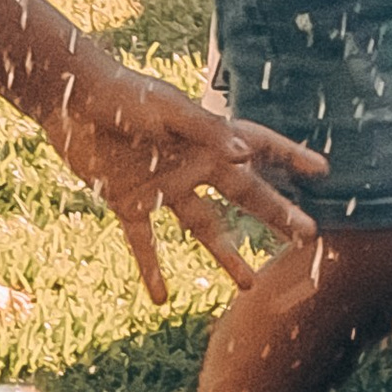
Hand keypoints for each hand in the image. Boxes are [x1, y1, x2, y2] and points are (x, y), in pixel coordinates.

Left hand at [49, 50, 324, 297]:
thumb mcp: (167, 109)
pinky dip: (152, 269)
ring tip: (248, 285)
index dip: (290, 157)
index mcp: (207, 139)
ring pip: (204, 229)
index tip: (322, 171)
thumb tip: (245, 157)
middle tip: (308, 236)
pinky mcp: (129, 202)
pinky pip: (145, 242)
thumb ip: (205, 132)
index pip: (259, 147)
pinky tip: (161, 298)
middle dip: (277, 214)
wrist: (69, 98)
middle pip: (244, 196)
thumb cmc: (123, 94)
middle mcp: (192, 167)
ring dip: (226, 256)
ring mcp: (162, 188)